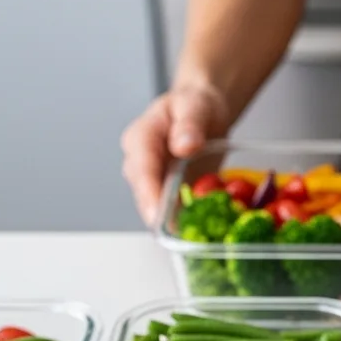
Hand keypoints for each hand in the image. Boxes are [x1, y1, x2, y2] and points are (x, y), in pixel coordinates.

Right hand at [120, 82, 229, 225]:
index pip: (140, 169)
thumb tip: (184, 145)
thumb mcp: (195, 106)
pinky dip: (184, 219)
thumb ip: (190, 124)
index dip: (148, 194)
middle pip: (144, 193)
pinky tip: (199, 229)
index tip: (157, 214)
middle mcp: (140, 161)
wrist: (201, 111)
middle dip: (159, 215)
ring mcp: (152, 179)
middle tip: (178, 235)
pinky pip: (171, 209)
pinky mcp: (166, 191)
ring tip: (191, 235)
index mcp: (141, 137)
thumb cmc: (195, 105)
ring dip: (171, 221)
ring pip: (155, 206)